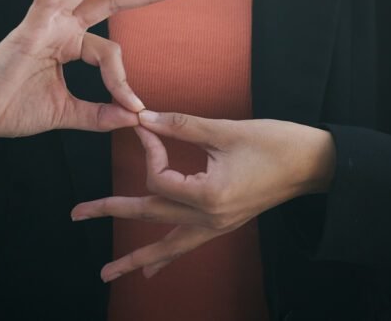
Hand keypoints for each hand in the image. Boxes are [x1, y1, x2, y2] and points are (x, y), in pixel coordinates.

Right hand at [0, 0, 185, 143]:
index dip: (124, 80)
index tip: (134, 108)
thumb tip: (132, 117)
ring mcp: (44, 24)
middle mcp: (59, 28)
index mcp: (68, 45)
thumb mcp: (65, 113)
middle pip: (108, 2)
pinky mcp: (28, 30)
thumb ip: (97, 114)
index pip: (110, 51)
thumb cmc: (11, 109)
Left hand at [71, 111, 335, 280]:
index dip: (148, 152)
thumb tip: (145, 118)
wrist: (313, 165)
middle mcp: (210, 218)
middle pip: (150, 215)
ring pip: (167, 245)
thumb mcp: (226, 129)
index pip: (159, 179)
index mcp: (209, 195)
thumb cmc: (275, 143)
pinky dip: (166, 256)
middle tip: (77, 213)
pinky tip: (151, 270)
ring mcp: (217, 226)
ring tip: (108, 272)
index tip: (147, 127)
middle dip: (111, 212)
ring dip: (136, 256)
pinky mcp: (223, 224)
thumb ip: (182, 125)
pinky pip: (187, 246)